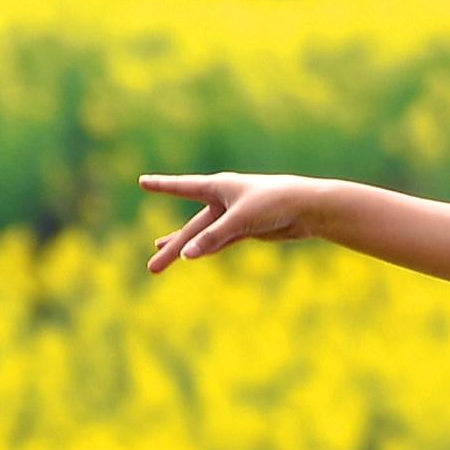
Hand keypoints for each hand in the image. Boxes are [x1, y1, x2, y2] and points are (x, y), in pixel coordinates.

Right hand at [133, 170, 330, 270]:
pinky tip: (190, 256)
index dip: (162, 186)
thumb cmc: (274, 203)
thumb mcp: (240, 220)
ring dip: (184, 249)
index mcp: (219, 186)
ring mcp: (233, 217)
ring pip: (202, 237)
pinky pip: (219, 242)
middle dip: (171, 247)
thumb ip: (213, 238)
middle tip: (152, 268)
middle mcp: (223, 200)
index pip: (182, 187)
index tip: (142, 181)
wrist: (307, 208)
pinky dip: (206, 249)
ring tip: (159, 259)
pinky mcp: (246, 230)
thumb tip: (187, 256)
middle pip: (191, 228)